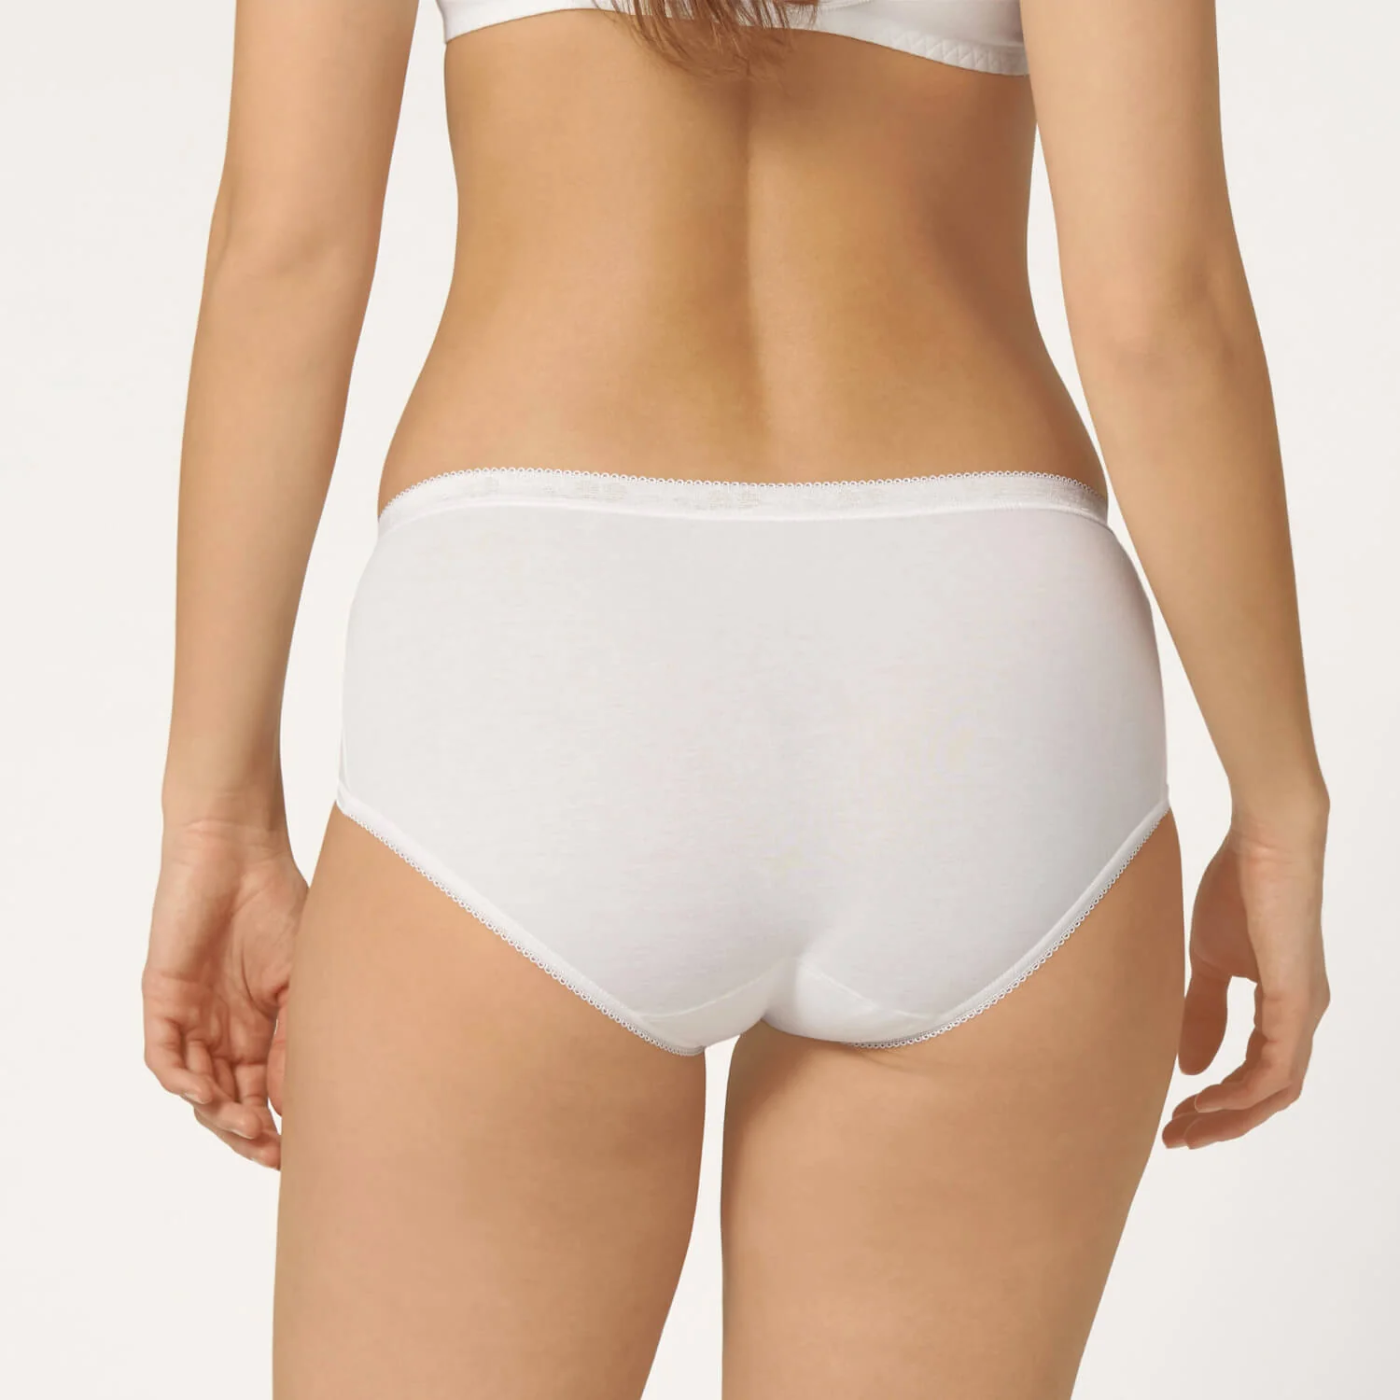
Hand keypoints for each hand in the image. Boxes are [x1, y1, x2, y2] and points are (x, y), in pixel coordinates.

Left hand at [142, 816, 303, 1168]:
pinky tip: (206, 1094)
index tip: (296, 1154)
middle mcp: (223, 1031)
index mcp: (259, 1029)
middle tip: (269, 1152)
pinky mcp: (162, 999)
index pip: (261, 1094)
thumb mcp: (299, 981)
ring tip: (245, 1128)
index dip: (275, 1128)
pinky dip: (180, 1080)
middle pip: (226, 1102)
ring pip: (195, 1087)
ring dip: (217, 1115)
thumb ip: (291, 1040)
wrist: (240, 854)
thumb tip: (293, 1103)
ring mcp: (191, 1017)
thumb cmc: (280, 905)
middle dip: (245, 1134)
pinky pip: (163, 1054)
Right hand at [1163, 811, 1328, 1148]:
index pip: (1259, 1074)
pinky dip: (1242, 1090)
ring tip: (1185, 1126)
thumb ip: (1203, 1011)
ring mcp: (1302, 1010)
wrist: (1265, 842)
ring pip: (1276, 1090)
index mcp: (1284, 1005)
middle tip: (1176, 1137)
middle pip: (1270, 1094)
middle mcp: (1301, 1015)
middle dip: (1222, 1122)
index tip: (1175, 1115)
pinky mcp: (1294, 999)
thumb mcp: (1211, 960)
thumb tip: (1190, 1066)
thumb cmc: (1240, 887)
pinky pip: (1276, 1066)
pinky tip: (1207, 1096)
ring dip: (1229, 1115)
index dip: (1219, 1102)